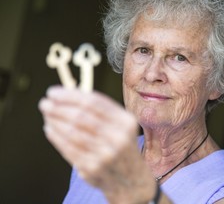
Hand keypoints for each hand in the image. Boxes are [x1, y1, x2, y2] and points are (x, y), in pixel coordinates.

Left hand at [38, 86, 155, 202]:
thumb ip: (100, 110)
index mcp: (126, 121)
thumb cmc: (120, 144)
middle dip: (58, 107)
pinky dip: (56, 137)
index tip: (53, 92)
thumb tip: (67, 95)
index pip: (94, 102)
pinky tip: (50, 129)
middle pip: (81, 116)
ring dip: (54, 121)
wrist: (131, 178)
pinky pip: (68, 149)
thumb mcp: (120, 125)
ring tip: (47, 115)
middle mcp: (118, 137)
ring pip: (72, 132)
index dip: (70, 95)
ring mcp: (106, 154)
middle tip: (44, 103)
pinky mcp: (93, 168)